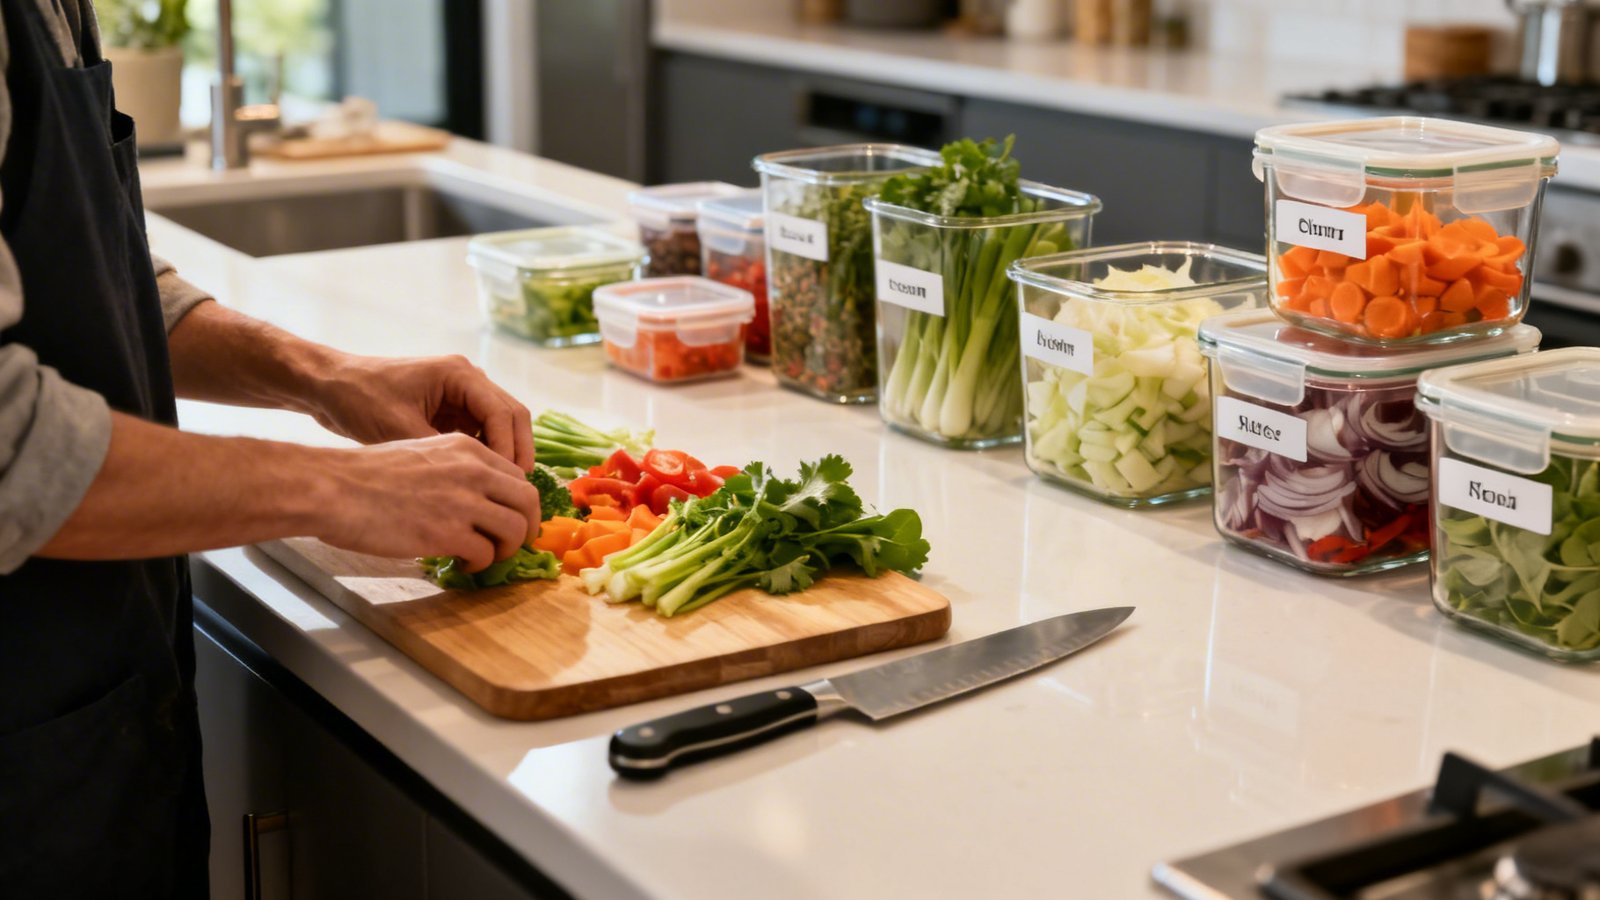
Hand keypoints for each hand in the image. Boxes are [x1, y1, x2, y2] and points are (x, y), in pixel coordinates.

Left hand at [309, 354, 533, 469]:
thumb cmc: (360, 400)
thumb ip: (442, 451)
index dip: (510, 449)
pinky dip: (485, 454)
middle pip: (511, 416)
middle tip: (516, 490)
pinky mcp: (449, 409)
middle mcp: (467, 379)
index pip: (503, 413)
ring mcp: (460, 394)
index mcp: (459, 375)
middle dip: (517, 452)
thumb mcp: (401, 429)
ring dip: (503, 454)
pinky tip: (479, 481)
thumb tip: (474, 483)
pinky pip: (480, 432)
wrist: (329, 387)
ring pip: (499, 425)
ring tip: (500, 490)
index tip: (509, 483)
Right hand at [316, 433, 540, 570]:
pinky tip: (462, 564)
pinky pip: (485, 554)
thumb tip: (476, 497)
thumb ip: (454, 469)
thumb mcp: (421, 453)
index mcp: (466, 449)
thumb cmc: (366, 474)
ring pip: (515, 530)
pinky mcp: (447, 533)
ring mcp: (462, 502)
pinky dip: (480, 564)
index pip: (516, 475)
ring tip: (486, 557)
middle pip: (527, 501)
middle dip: (526, 527)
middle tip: (513, 544)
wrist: (334, 488)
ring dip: (506, 550)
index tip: (513, 518)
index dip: (520, 502)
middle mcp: (472, 471)